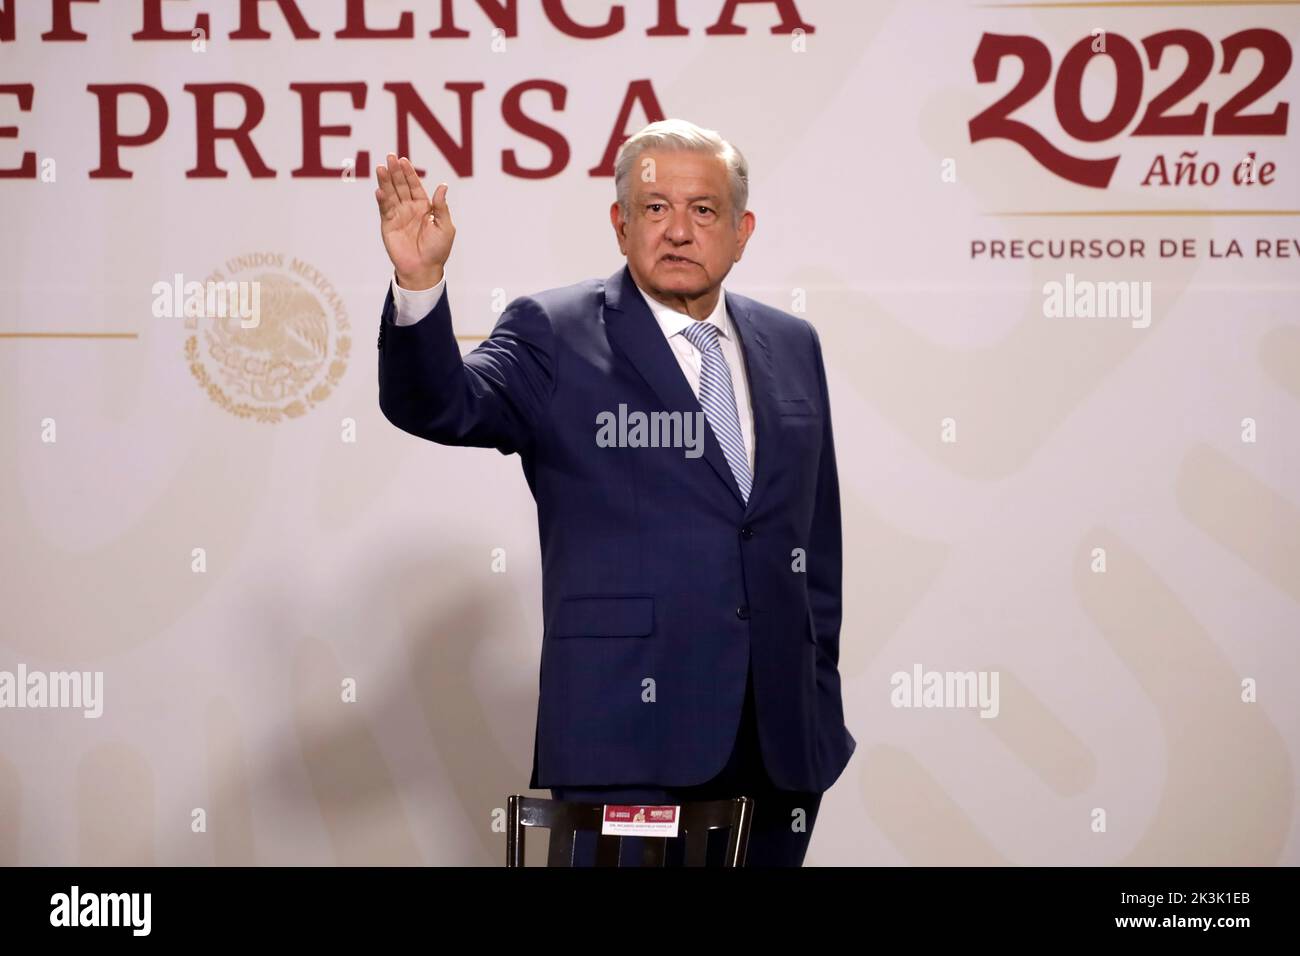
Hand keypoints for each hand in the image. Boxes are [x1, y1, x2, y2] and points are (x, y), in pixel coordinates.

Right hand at [375, 153, 454, 288]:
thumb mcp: (445, 227)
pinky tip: (379, 190)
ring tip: (381, 168)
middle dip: (395, 172)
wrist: (424, 269)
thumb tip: (442, 186)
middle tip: (390, 157)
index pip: (415, 186)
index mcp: (424, 207)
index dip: (409, 173)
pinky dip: (382, 199)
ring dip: (385, 181)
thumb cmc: (437, 250)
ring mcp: (398, 215)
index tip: (403, 160)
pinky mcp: (388, 225)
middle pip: (401, 186)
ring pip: (390, 194)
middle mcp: (409, 208)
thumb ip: (441, 207)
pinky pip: (384, 209)